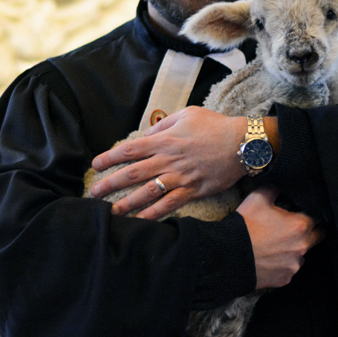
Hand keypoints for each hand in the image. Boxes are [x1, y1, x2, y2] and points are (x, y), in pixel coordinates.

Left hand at [89, 107, 246, 219]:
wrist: (243, 143)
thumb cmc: (215, 125)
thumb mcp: (187, 114)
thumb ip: (163, 125)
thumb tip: (146, 136)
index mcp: (165, 139)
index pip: (130, 149)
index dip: (110, 157)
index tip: (96, 164)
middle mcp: (169, 159)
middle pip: (133, 173)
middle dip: (111, 183)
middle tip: (94, 192)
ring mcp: (180, 177)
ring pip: (148, 192)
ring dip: (127, 203)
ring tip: (111, 212)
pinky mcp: (193, 190)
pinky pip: (169, 205)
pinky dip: (153, 215)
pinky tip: (140, 222)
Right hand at [237, 188, 322, 289]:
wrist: (229, 257)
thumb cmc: (245, 226)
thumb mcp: (258, 198)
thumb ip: (275, 188)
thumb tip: (283, 183)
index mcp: (300, 225)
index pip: (318, 216)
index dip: (310, 212)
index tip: (302, 212)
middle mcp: (302, 247)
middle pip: (317, 237)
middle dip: (310, 231)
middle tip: (293, 227)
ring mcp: (295, 265)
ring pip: (302, 254)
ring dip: (295, 248)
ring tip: (276, 244)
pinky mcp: (285, 278)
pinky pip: (289, 268)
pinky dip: (283, 263)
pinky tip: (270, 258)